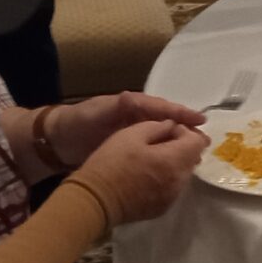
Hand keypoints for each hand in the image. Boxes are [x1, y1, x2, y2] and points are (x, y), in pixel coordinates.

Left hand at [47, 92, 205, 168]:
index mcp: (132, 105)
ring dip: (179, 143)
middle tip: (205, 141)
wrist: (56, 142)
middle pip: (168, 121)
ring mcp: (134, 134)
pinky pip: (153, 150)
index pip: (163, 108)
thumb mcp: (97, 112)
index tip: (201, 121)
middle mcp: (137, 118)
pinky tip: (175, 165)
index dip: (182, 113)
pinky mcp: (130, 150)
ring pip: (163, 136)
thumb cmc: (77, 123)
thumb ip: (117, 106)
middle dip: (186, 129)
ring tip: (196, 154)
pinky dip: (165, 154)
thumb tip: (136, 98)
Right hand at [70, 119, 207, 225]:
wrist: (94, 200)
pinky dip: (167, 178)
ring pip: (183, 173)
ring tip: (151, 159)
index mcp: (174, 160)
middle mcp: (179, 181)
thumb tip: (172, 125)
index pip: (198, 141)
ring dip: (174, 163)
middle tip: (158, 142)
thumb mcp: (131, 134)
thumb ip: (157, 126)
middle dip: (181, 147)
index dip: (185, 131)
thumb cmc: (111, 163)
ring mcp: (172, 197)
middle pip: (193, 158)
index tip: (167, 129)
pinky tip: (147, 175)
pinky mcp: (163, 208)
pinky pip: (173, 187)